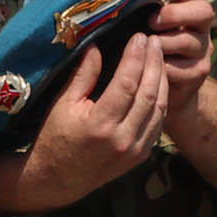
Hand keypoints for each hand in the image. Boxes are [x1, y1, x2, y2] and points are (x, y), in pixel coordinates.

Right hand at [11, 34, 167, 213]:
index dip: (135, 57)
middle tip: (153, 41)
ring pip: (159, 108)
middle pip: (148, 94)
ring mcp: (134, 150)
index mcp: (100, 125)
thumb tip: (95, 45)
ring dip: (161, 80)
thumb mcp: (62, 104)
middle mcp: (122, 139)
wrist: (57, 179)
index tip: (138, 37)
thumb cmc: (54, 137)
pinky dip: (160, 100)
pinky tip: (157, 83)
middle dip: (153, 63)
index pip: (127, 84)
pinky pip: (158, 123)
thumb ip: (82, 75)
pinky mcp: (140, 156)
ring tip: (158, 57)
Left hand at [146, 0, 214, 131]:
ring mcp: (203, 49)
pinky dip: (165, 67)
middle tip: (151, 21)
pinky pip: (185, 68)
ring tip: (147, 46)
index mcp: (186, 6)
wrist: (160, 86)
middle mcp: (200, 25)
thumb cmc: (145, 46)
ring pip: (191, 41)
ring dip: (165, 43)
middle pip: (203, 11)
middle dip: (176, 14)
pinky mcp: (200, 71)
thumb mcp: (141, 25)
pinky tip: (150, 67)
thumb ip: (137, 10)